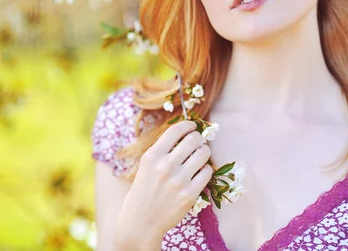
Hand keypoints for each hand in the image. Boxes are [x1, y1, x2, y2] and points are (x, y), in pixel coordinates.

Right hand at [116, 120, 212, 241]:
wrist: (140, 222)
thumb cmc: (143, 191)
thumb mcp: (146, 166)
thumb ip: (162, 151)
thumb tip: (185, 134)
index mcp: (152, 156)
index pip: (175, 130)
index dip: (187, 124)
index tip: (192, 126)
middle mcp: (165, 166)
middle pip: (193, 139)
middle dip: (198, 138)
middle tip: (198, 142)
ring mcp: (178, 180)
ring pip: (203, 153)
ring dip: (204, 151)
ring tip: (201, 155)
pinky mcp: (189, 194)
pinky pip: (207, 172)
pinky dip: (206, 169)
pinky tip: (200, 172)